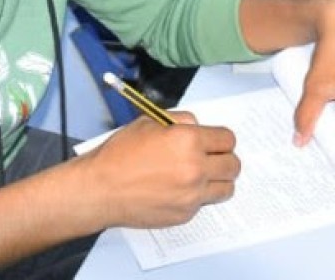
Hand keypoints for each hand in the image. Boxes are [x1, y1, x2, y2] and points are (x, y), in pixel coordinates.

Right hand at [82, 113, 239, 228]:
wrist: (102, 188)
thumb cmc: (120, 155)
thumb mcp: (149, 122)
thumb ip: (180, 121)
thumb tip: (198, 126)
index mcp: (188, 141)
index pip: (227, 139)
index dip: (221, 139)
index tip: (216, 142)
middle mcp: (195, 168)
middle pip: (233, 165)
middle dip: (224, 159)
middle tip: (212, 158)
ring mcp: (192, 194)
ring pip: (227, 188)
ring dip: (218, 180)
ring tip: (202, 176)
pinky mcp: (185, 213)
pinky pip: (204, 203)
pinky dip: (197, 196)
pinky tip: (179, 189)